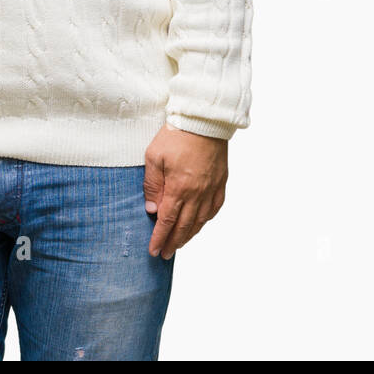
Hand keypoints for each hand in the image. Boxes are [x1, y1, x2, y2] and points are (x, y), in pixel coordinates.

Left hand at [143, 123, 228, 258]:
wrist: (204, 119)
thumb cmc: (176, 135)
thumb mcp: (154, 156)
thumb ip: (152, 185)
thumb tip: (152, 210)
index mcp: (179, 187)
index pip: (167, 221)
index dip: (160, 238)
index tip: (154, 251)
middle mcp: (197, 193)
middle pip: (184, 226)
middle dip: (173, 243)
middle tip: (165, 254)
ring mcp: (211, 188)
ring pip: (200, 221)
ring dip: (189, 235)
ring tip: (180, 244)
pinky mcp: (221, 182)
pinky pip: (214, 208)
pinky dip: (206, 220)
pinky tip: (200, 224)